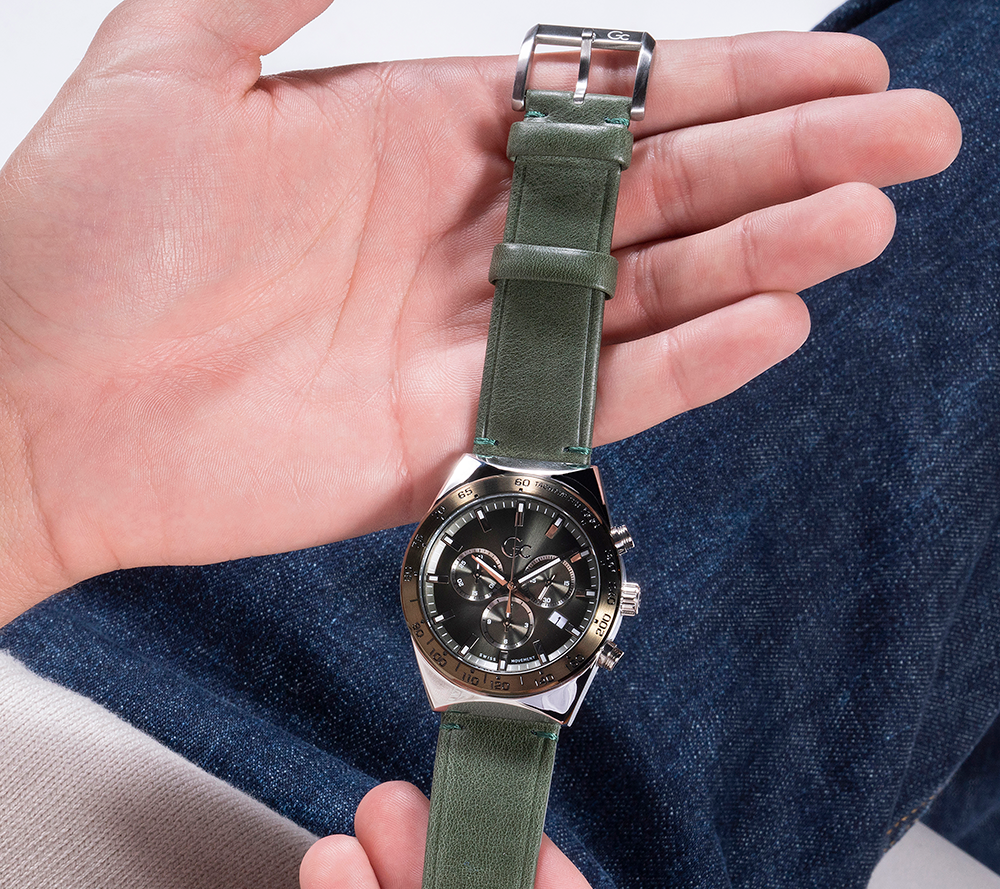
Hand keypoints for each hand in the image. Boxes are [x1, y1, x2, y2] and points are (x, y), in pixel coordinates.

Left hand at [0, 1, 960, 621]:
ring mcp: (470, 348)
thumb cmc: (82, 234)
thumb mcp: (179, 54)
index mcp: (423, 136)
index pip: (615, 100)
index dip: (736, 77)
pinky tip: (771, 324)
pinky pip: (593, 403)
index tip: (842, 61)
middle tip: (912, 137)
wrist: (34, 401)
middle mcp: (468, 241)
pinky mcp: (456, 445)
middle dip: (790, 158)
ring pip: (649, 296)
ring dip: (763, 256)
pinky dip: (684, 367)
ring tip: (867, 218)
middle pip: (661, 194)